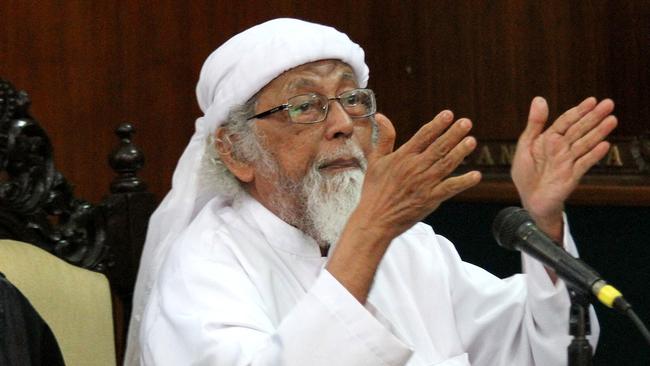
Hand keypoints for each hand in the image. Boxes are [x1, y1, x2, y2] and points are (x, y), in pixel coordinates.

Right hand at [353, 110, 480, 240]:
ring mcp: (424, 184)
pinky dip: (464, 182)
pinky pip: (450, 188)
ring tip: (472, 141)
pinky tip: (476, 175)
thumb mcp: (375, 161)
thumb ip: (383, 138)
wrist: (375, 219)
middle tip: (466, 122)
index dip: (437, 124)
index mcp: (402, 157)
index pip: (423, 135)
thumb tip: (380, 116)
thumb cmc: (374, 191)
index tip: (449, 114)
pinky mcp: (430, 199)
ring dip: (461, 152)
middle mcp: (415, 167)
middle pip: (438, 147)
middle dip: (454, 133)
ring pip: (446, 164)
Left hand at [511, 97, 616, 240]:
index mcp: (550, 139)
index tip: (592, 100)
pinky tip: (605, 145)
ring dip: (598, 132)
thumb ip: (534, 124)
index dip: (578, 111)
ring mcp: (568, 161)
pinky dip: (593, 155)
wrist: (529, 199)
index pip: (567, 121)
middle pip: (579, 129)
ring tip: (612, 120)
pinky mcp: (572, 176)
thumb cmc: (526, 173)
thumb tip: (539, 98)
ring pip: (585, 144)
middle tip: (609, 103)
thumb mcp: (525, 145)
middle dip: (593, 117)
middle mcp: (562, 148)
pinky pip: (583, 164)